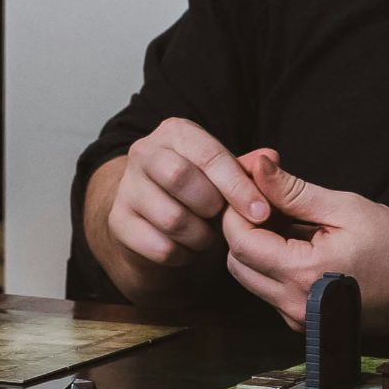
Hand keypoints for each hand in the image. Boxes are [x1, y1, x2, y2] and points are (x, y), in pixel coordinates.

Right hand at [104, 118, 274, 273]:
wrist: (152, 219)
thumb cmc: (197, 192)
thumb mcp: (224, 176)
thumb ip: (247, 168)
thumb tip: (270, 158)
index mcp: (175, 133)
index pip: (208, 154)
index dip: (237, 186)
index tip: (261, 212)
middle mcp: (144, 152)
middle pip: (179, 177)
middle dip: (211, 206)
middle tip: (222, 219)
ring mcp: (126, 187)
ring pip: (171, 217)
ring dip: (200, 236)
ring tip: (207, 235)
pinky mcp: (118, 222)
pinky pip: (160, 247)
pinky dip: (183, 255)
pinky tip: (186, 248)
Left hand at [221, 153, 388, 332]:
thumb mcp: (346, 208)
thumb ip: (293, 190)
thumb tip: (257, 165)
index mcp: (304, 275)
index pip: (240, 240)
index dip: (237, 208)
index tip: (253, 183)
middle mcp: (295, 305)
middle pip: (237, 261)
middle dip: (243, 226)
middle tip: (267, 198)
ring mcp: (299, 319)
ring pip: (250, 278)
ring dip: (257, 246)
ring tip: (288, 219)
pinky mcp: (306, 322)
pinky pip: (271, 290)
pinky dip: (273, 264)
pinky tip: (299, 243)